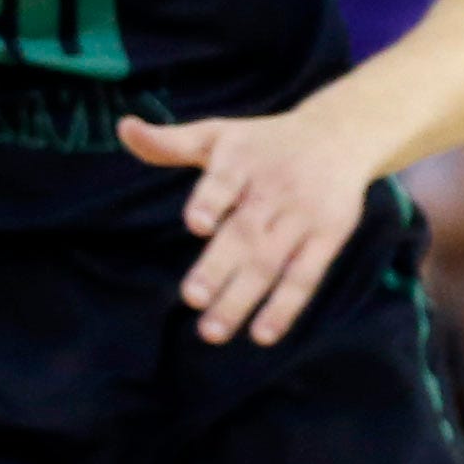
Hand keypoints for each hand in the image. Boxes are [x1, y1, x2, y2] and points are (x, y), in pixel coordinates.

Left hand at [120, 102, 383, 345]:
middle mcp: (274, 191)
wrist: (338, 137)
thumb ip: (171, 142)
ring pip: (270, 263)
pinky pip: (305, 277)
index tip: (197, 225)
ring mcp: (303, 218)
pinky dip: (285, 307)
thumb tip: (124, 129)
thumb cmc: (265, 142)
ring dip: (242, 298)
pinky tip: (262, 334)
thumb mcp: (219, 134)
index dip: (212, 202)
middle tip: (192, 299)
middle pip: (246, 234)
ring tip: (212, 331)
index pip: (226, 182)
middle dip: (220, 267)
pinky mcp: (328, 238)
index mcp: (242, 161)